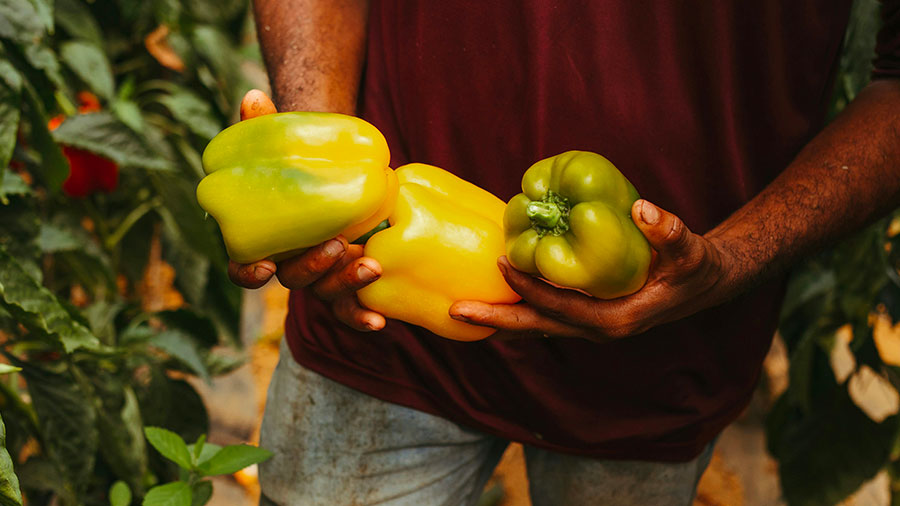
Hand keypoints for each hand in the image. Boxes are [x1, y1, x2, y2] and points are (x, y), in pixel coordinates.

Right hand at [226, 89, 385, 331]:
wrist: (337, 173)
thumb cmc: (300, 162)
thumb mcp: (284, 145)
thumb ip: (265, 127)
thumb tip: (253, 96)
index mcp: (263, 241)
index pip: (242, 268)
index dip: (248, 273)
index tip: (263, 266)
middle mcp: (289, 266)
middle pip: (293, 281)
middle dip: (314, 269)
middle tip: (339, 245)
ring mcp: (321, 277)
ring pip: (327, 295)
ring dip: (347, 285)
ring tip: (373, 265)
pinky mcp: (348, 282)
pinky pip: (352, 309)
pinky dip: (362, 318)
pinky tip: (379, 323)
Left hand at [448, 200, 738, 340]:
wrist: (705, 284)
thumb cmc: (695, 267)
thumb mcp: (689, 249)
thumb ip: (670, 231)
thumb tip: (644, 209)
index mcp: (615, 320)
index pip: (561, 307)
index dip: (530, 288)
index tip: (501, 263)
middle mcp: (597, 329)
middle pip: (537, 328)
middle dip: (496, 320)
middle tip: (454, 310)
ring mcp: (589, 325)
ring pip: (536, 325)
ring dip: (500, 317)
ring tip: (460, 308)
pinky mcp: (586, 315)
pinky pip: (544, 315)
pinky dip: (518, 308)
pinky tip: (495, 295)